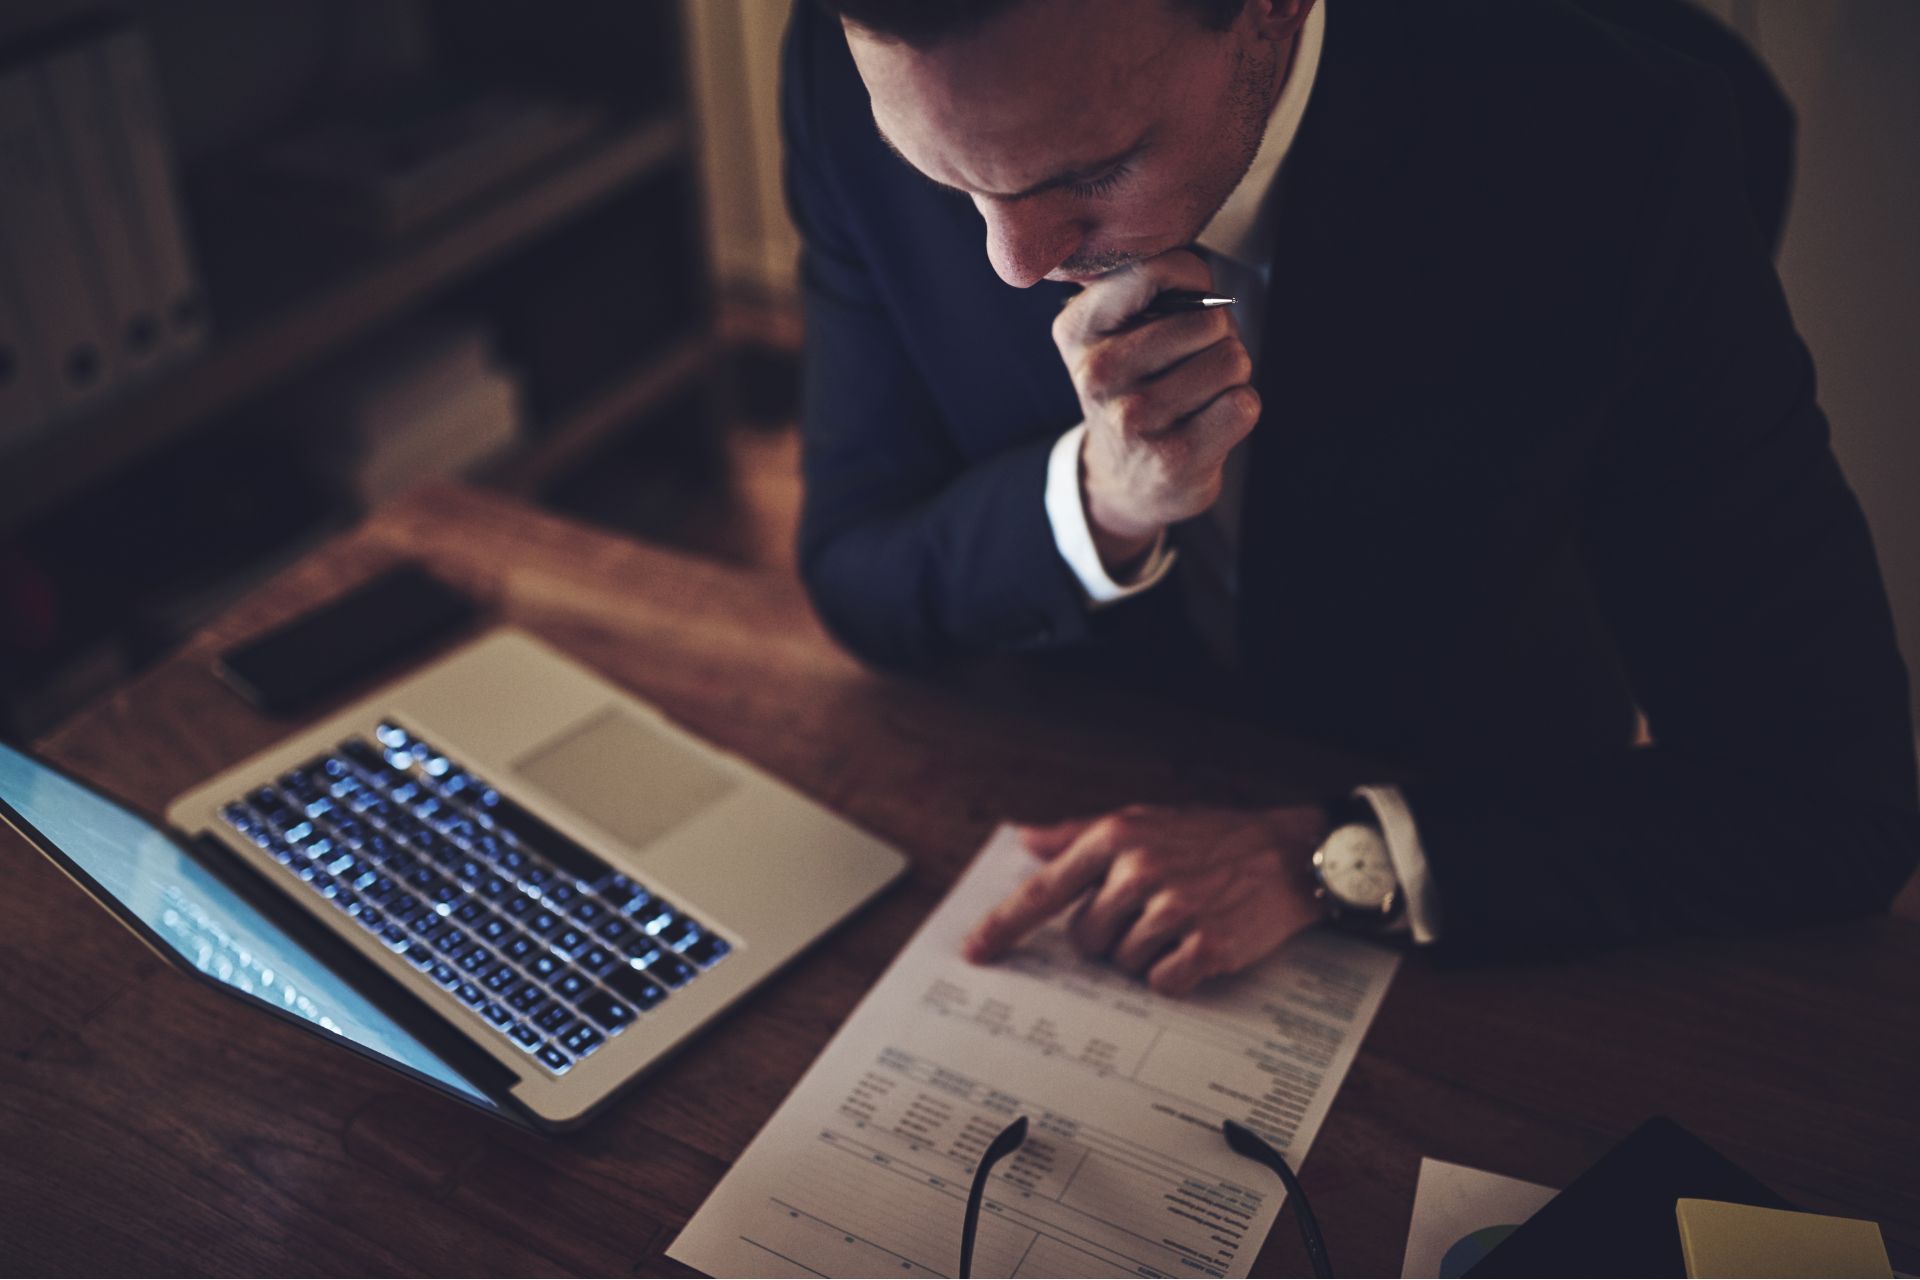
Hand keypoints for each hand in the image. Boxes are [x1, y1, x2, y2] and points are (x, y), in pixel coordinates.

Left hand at [962, 803, 1331, 995]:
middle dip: (1109, 935)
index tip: (976, 951)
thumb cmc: (1211, 837)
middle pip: (1085, 939)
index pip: (1044, 891)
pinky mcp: (1206, 947)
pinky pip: (1161, 984)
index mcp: (1116, 838)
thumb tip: (1025, 841)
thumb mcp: (1143, 820)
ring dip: (1145, 954)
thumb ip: (1078, 834)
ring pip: (1121, 964)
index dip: (1004, 925)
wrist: (1288, 853)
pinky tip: (1197, 947)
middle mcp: (1139, 871)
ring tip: (1181, 922)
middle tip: (1150, 911)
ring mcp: (1174, 910)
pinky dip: (1175, 975)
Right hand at [1051, 249, 1260, 574]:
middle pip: (1209, 319)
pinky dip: (1239, 409)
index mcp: (1078, 330)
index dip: (1193, 277)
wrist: (1124, 481)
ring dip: (1230, 376)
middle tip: (1194, 362)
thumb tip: (1207, 289)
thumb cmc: (1133, 393)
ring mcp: (1135, 418)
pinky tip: (1208, 422)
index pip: (1152, 270)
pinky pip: (1243, 403)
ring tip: (1199, 394)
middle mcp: (1099, 373)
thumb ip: (1146, 292)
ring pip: (1232, 359)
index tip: (1192, 299)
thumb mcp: (1113, 335)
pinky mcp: (1174, 457)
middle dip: (1218, 337)